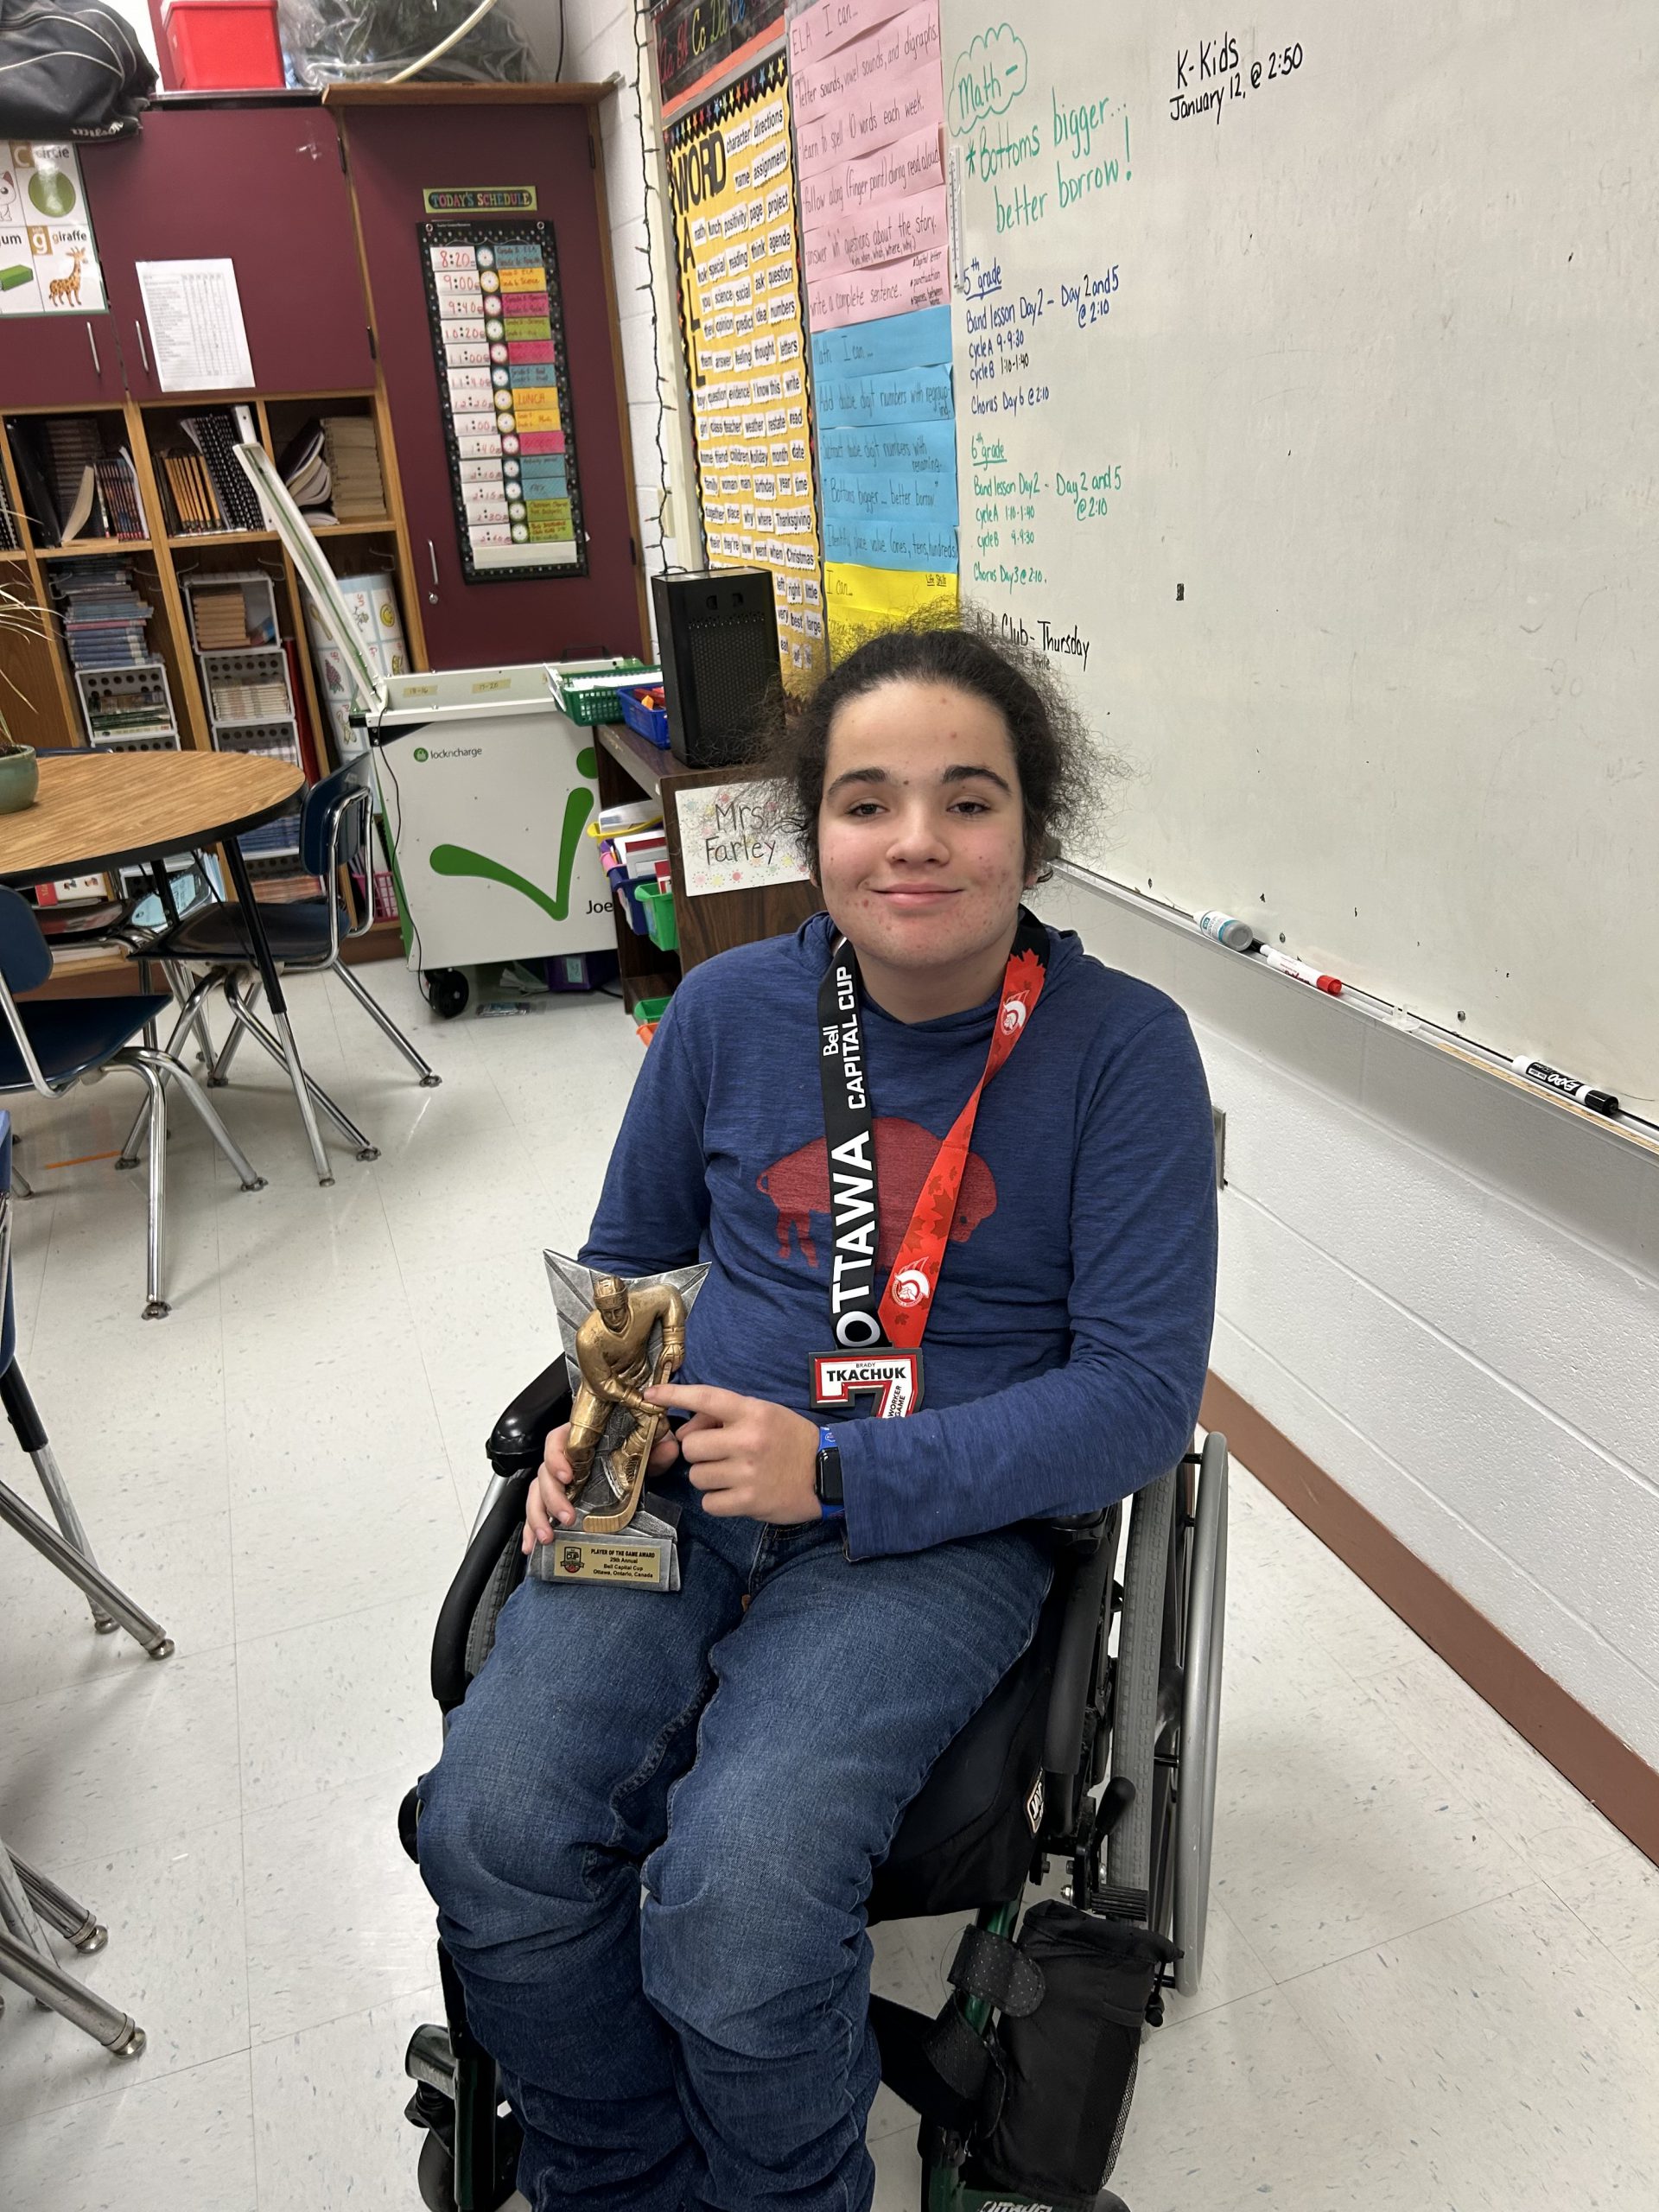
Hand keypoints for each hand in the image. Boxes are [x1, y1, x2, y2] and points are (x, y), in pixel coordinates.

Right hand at [522, 1418, 681, 1554]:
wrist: (635, 1463)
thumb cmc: (632, 1451)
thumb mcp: (647, 1447)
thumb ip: (657, 1447)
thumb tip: (669, 1446)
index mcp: (579, 1440)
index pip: (557, 1440)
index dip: (557, 1457)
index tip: (567, 1474)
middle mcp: (564, 1460)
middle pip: (543, 1473)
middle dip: (551, 1497)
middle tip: (567, 1516)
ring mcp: (557, 1482)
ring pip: (535, 1495)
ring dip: (538, 1517)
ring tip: (548, 1536)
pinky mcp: (557, 1501)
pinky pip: (537, 1512)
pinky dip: (532, 1529)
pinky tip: (532, 1544)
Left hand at [644, 1384, 819, 1524]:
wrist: (829, 1472)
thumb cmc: (793, 1440)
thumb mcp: (765, 1414)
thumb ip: (727, 1416)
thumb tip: (686, 1430)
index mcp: (752, 1412)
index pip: (705, 1398)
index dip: (673, 1394)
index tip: (651, 1395)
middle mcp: (748, 1440)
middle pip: (691, 1446)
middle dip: (700, 1452)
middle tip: (720, 1454)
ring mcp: (748, 1472)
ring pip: (697, 1476)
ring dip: (709, 1478)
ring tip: (733, 1475)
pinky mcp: (749, 1500)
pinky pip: (709, 1502)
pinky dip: (718, 1501)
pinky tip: (736, 1493)